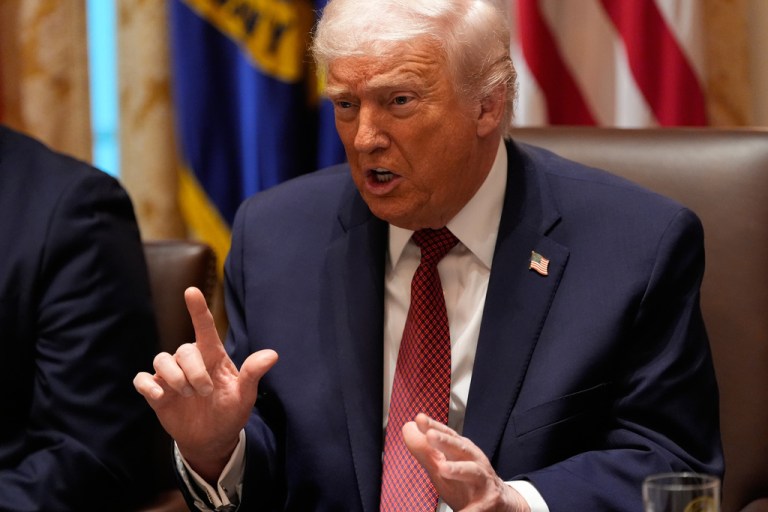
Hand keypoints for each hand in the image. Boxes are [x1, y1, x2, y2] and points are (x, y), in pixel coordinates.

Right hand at [133, 287, 277, 482]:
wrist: (212, 439)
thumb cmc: (230, 412)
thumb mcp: (245, 395)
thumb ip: (253, 374)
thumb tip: (273, 355)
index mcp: (213, 356)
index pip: (204, 327)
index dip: (197, 309)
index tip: (191, 291)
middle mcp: (190, 361)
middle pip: (183, 350)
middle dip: (194, 372)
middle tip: (205, 392)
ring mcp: (172, 376)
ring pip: (161, 360)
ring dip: (175, 378)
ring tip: (188, 395)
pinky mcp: (157, 391)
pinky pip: (142, 379)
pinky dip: (149, 386)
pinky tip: (161, 397)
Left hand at [402, 413, 529, 511]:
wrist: (496, 504)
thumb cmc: (465, 483)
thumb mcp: (443, 465)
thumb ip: (425, 449)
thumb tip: (408, 427)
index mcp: (461, 452)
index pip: (447, 435)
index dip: (434, 426)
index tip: (419, 419)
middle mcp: (474, 462)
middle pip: (460, 448)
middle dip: (445, 441)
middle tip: (430, 435)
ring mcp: (482, 481)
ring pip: (472, 472)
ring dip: (458, 469)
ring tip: (443, 469)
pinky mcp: (487, 502)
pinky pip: (477, 507)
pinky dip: (469, 510)